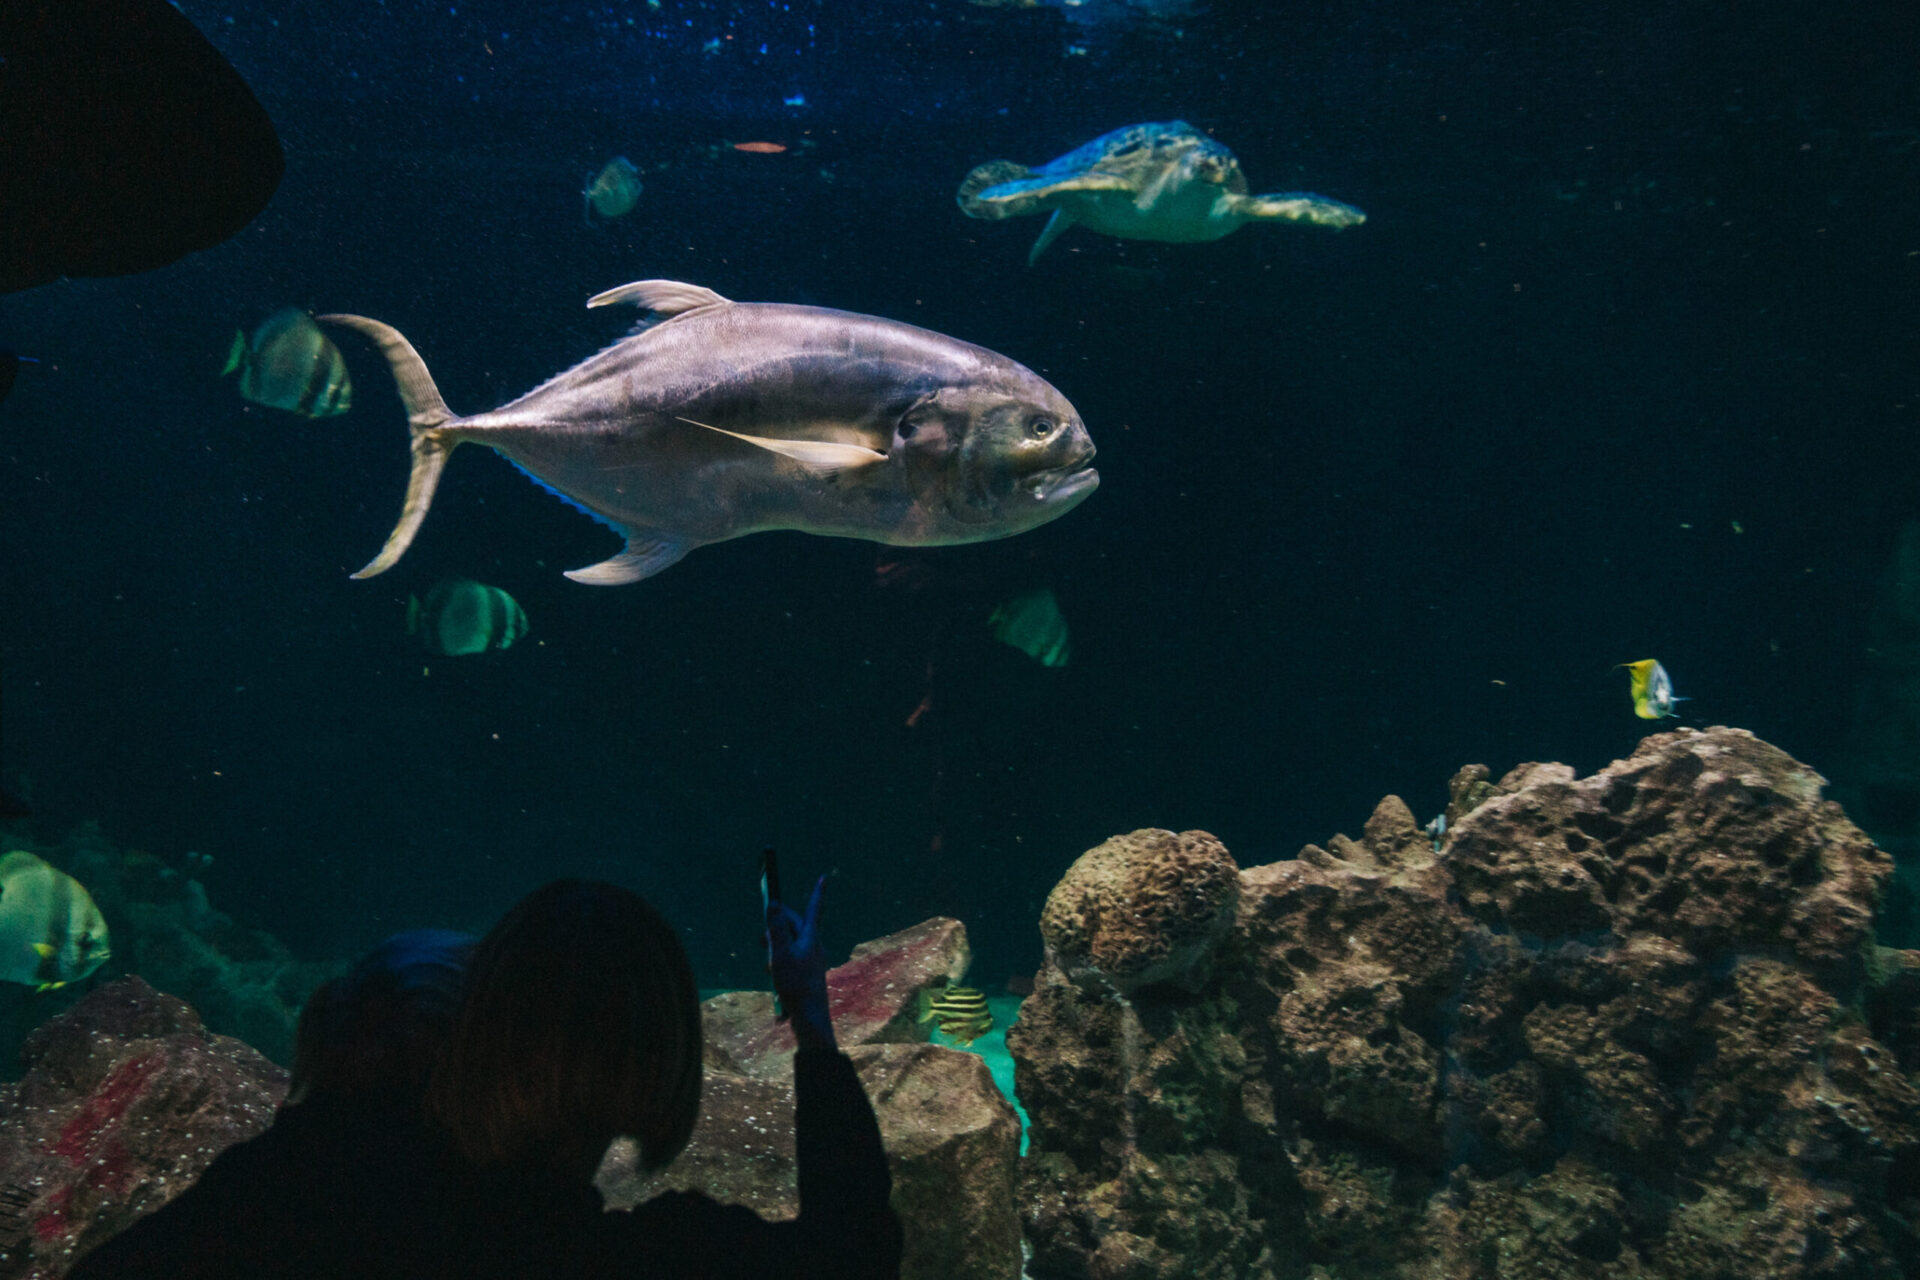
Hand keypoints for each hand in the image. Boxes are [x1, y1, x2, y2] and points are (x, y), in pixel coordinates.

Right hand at [765, 874, 834, 1047]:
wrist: (809, 1017)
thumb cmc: (796, 985)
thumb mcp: (780, 954)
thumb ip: (775, 929)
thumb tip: (773, 903)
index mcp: (811, 937)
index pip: (813, 908)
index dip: (817, 892)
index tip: (824, 877)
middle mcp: (814, 945)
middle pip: (795, 926)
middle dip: (776, 927)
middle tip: (760, 939)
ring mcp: (812, 959)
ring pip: (790, 943)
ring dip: (775, 949)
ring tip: (767, 965)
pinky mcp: (808, 972)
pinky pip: (791, 958)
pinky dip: (779, 962)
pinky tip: (772, 976)